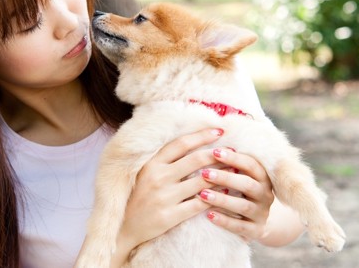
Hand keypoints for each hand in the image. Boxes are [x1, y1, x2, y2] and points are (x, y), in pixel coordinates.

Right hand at [113, 128, 224, 259]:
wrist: (124, 228)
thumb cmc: (137, 197)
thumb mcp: (145, 173)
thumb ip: (164, 160)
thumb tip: (190, 144)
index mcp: (152, 164)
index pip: (181, 144)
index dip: (202, 135)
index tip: (219, 130)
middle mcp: (158, 177)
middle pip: (195, 160)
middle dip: (218, 154)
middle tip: (233, 151)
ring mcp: (164, 197)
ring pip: (201, 181)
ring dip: (222, 175)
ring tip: (234, 170)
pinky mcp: (170, 216)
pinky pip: (199, 204)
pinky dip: (215, 197)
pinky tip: (225, 193)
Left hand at [196, 147, 276, 241]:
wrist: (256, 222)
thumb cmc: (240, 191)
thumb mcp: (241, 175)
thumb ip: (231, 162)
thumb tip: (209, 136)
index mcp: (262, 177)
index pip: (251, 164)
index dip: (234, 157)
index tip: (214, 151)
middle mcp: (265, 194)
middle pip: (247, 184)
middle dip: (225, 178)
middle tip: (204, 173)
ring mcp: (261, 213)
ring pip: (243, 206)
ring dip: (222, 199)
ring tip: (202, 194)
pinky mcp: (255, 231)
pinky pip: (240, 227)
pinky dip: (224, 221)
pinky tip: (208, 215)